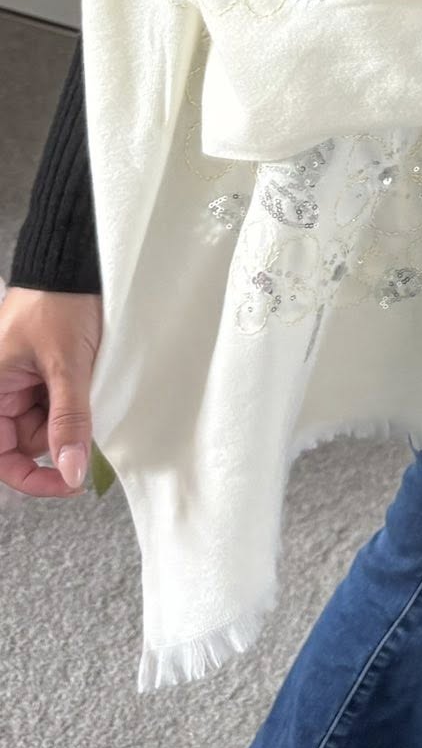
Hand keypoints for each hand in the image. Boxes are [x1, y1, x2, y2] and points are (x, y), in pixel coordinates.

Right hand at [0, 286, 101, 495]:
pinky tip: (87, 377)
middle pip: (28, 443)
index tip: (69, 483)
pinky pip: (61, 406)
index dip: (32, 478)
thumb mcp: (67, 365)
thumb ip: (68, 421)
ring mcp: (22, 384)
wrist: (76, 264)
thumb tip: (69, 471)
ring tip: (86, 378)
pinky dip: (78, 401)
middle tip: (85, 409)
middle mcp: (1, 390)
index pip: (0, 456)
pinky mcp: (44, 376)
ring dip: (73, 414)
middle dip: (60, 435)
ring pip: (50, 426)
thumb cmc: (59, 301)